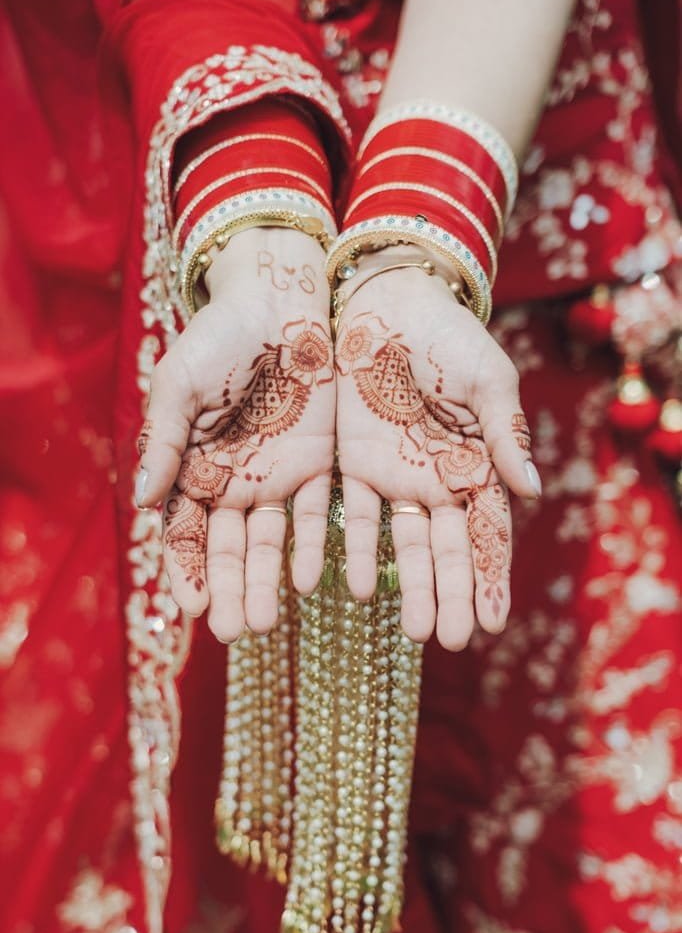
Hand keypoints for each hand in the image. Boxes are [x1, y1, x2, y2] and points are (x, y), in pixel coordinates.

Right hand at [136, 228, 334, 641]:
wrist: (280, 300)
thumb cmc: (219, 337)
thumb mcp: (180, 386)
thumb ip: (165, 442)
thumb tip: (146, 499)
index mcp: (192, 466)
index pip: (184, 532)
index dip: (186, 570)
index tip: (193, 608)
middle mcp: (232, 481)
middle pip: (226, 549)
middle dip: (228, 590)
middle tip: (235, 632)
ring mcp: (274, 476)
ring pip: (267, 543)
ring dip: (264, 583)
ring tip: (264, 623)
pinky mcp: (317, 464)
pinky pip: (314, 516)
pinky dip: (311, 548)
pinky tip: (310, 582)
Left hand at [334, 251, 540, 650]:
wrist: (386, 300)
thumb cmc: (447, 335)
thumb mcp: (486, 378)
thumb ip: (503, 431)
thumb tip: (532, 488)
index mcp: (474, 464)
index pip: (485, 533)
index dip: (488, 576)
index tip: (490, 623)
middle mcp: (433, 481)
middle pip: (443, 550)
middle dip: (446, 594)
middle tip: (444, 640)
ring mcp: (391, 476)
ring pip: (398, 543)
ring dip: (402, 585)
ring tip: (407, 629)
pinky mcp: (348, 463)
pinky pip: (346, 515)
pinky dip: (346, 549)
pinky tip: (348, 586)